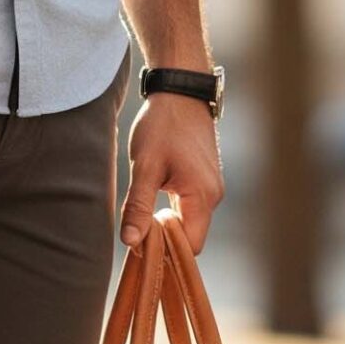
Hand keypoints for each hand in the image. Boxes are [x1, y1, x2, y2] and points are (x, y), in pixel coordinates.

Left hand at [118, 93, 223, 256]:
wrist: (179, 92)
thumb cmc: (163, 126)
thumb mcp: (144, 167)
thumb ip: (138, 206)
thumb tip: (131, 242)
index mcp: (202, 196)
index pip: (189, 246)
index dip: (165, 251)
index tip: (139, 244)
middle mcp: (213, 196)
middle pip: (190, 237)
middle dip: (164, 240)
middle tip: (135, 231)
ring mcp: (211, 187)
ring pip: (189, 222)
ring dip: (166, 224)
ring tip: (140, 216)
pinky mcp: (204, 179)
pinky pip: (190, 207)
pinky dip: (171, 212)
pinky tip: (151, 202)